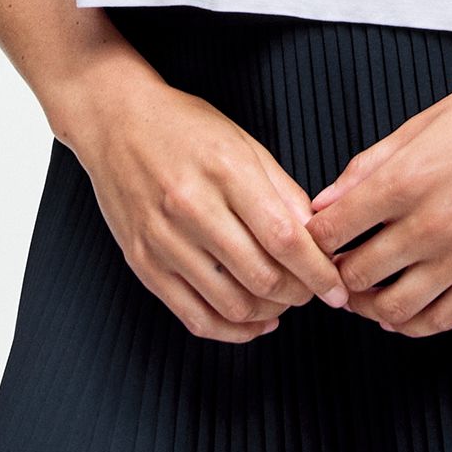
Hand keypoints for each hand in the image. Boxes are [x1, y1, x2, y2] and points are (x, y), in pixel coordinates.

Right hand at [73, 80, 351, 342]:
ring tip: (282, 302)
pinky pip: (193, 316)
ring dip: (268, 313)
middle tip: (311, 290)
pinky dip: (231, 330)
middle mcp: (191, 208)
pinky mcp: (143, 263)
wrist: (116, 121)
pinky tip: (252, 322)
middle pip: (261, 276)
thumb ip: (282, 191)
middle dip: (299, 294)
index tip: (336, 286)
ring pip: (231, 304)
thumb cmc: (183, 126)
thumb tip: (315, 237)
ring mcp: (163, 240)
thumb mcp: (243, 143)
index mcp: (225, 171)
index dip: (317, 271)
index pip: (284, 238)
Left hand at [305, 51, 451, 337]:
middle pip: (357, 274)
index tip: (312, 236)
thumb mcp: (420, 124)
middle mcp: (433, 223)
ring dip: (368, 305)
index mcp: (406, 179)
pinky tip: (401, 306)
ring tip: (362, 291)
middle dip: (334, 274)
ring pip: (395, 308)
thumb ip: (368, 166)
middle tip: (329, 266)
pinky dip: (413, 322)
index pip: (333, 230)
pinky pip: (443, 318)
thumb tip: (324, 201)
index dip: (313, 237)